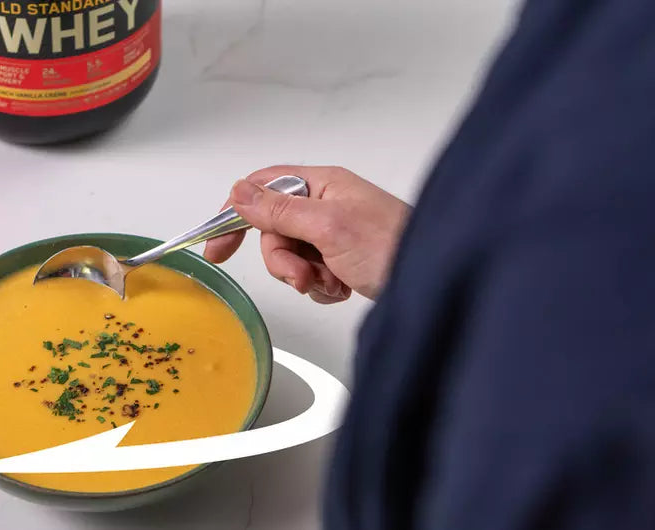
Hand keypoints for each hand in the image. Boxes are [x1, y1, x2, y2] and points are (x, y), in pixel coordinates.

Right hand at [204, 166, 411, 302]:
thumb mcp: (327, 226)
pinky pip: (312, 275)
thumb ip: (279, 209)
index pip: (263, 188)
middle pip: (275, 230)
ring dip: (305, 277)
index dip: (236, 214)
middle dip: (283, 260)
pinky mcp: (344, 261)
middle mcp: (327, 205)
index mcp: (322, 184)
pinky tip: (343, 288)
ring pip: (292, 257)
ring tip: (331, 283)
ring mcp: (336, 234)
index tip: (218, 247)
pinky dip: (322, 287)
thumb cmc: (392, 245)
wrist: (436, 283)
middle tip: (302, 275)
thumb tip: (238, 192)